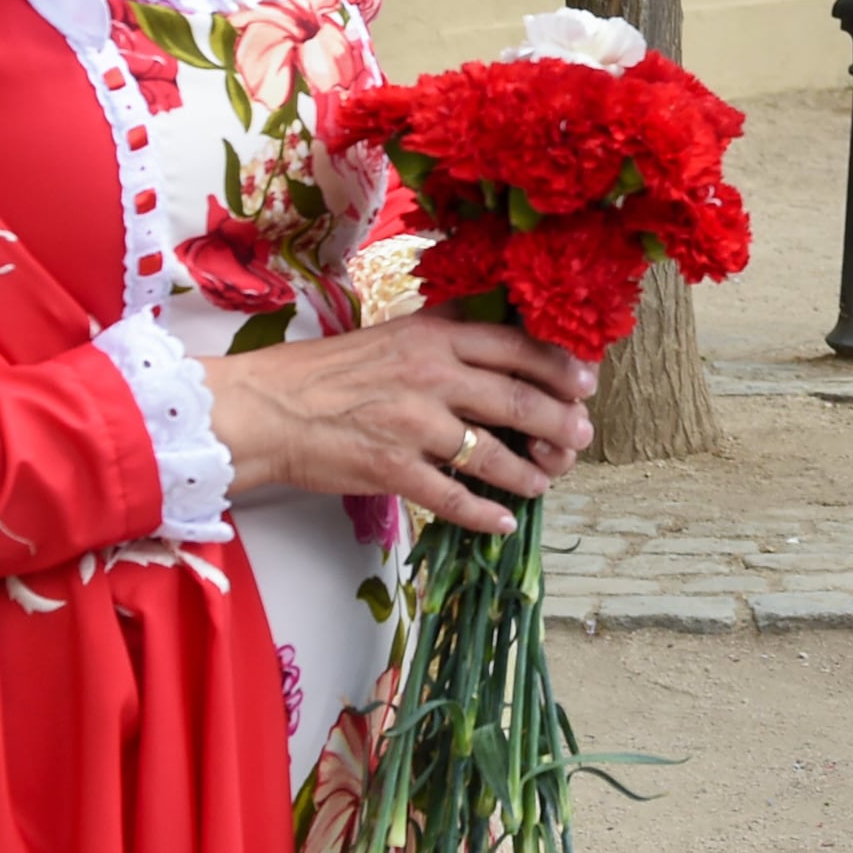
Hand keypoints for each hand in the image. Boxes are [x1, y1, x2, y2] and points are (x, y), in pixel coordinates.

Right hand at [203, 313, 595, 537]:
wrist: (267, 408)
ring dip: (528, 472)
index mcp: (433, 337)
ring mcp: (412, 425)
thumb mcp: (393, 333)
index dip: (559, 367)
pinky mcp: (391, 468)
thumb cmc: (327, 372)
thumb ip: (444, 332)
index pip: (515, 347)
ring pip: (492, 452)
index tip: (586, 383)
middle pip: (516, 400)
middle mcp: (430, 376)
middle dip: (559, 422)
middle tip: (581, 436)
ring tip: (545, 480)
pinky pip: (451, 497)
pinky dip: (484, 513)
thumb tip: (498, 330)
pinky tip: (504, 521)